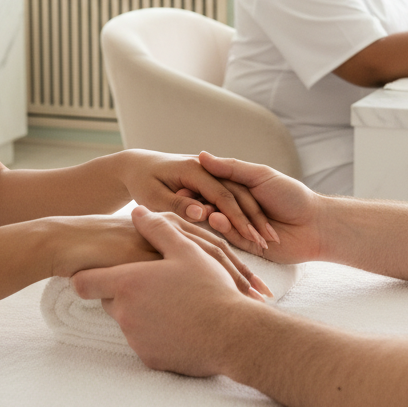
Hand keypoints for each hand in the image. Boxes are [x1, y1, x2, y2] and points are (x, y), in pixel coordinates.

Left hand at [72, 206, 262, 374]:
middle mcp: (125, 314)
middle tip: (153, 282)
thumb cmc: (209, 287)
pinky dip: (155, 332)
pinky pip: (144, 341)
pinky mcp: (150, 359)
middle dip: (124, 291)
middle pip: (108, 300)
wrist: (233, 336)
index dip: (88, 275)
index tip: (98, 270)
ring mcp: (136, 339)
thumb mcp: (186, 249)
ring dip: (141, 311)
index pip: (84, 283)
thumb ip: (157, 228)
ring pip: (128, 320)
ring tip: (173, 302)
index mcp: (128, 284)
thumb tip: (137, 211)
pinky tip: (180, 323)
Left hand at [117, 149, 275, 251]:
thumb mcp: (153, 196)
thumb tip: (202, 212)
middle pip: (237, 194)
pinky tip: (256, 230)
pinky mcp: (209, 178)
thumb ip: (177, 204)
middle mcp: (204, 168)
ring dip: (256, 215)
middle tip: (271, 242)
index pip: (222, 195)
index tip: (252, 238)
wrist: (136, 164)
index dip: (239, 217)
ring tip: (270, 239)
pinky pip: (232, 194)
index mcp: (192, 169)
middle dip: (255, 218)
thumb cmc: (141, 182)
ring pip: (239, 193)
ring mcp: (209, 171)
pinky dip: (246, 211)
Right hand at [193, 152, 323, 263]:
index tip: (178, 182)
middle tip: (183, 198)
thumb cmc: (291, 195)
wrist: (314, 225)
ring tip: (204, 210)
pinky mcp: (243, 245)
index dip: (195, 184)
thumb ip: (230, 168)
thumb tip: (202, 155)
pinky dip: (222, 227)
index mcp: (237, 187)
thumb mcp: (259, 175)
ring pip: (216, 220)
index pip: (210, 184)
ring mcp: (239, 226)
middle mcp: (235, 206)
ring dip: (209, 214)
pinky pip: (227, 236)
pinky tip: (218, 220)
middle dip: (197, 201)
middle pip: (209, 203)